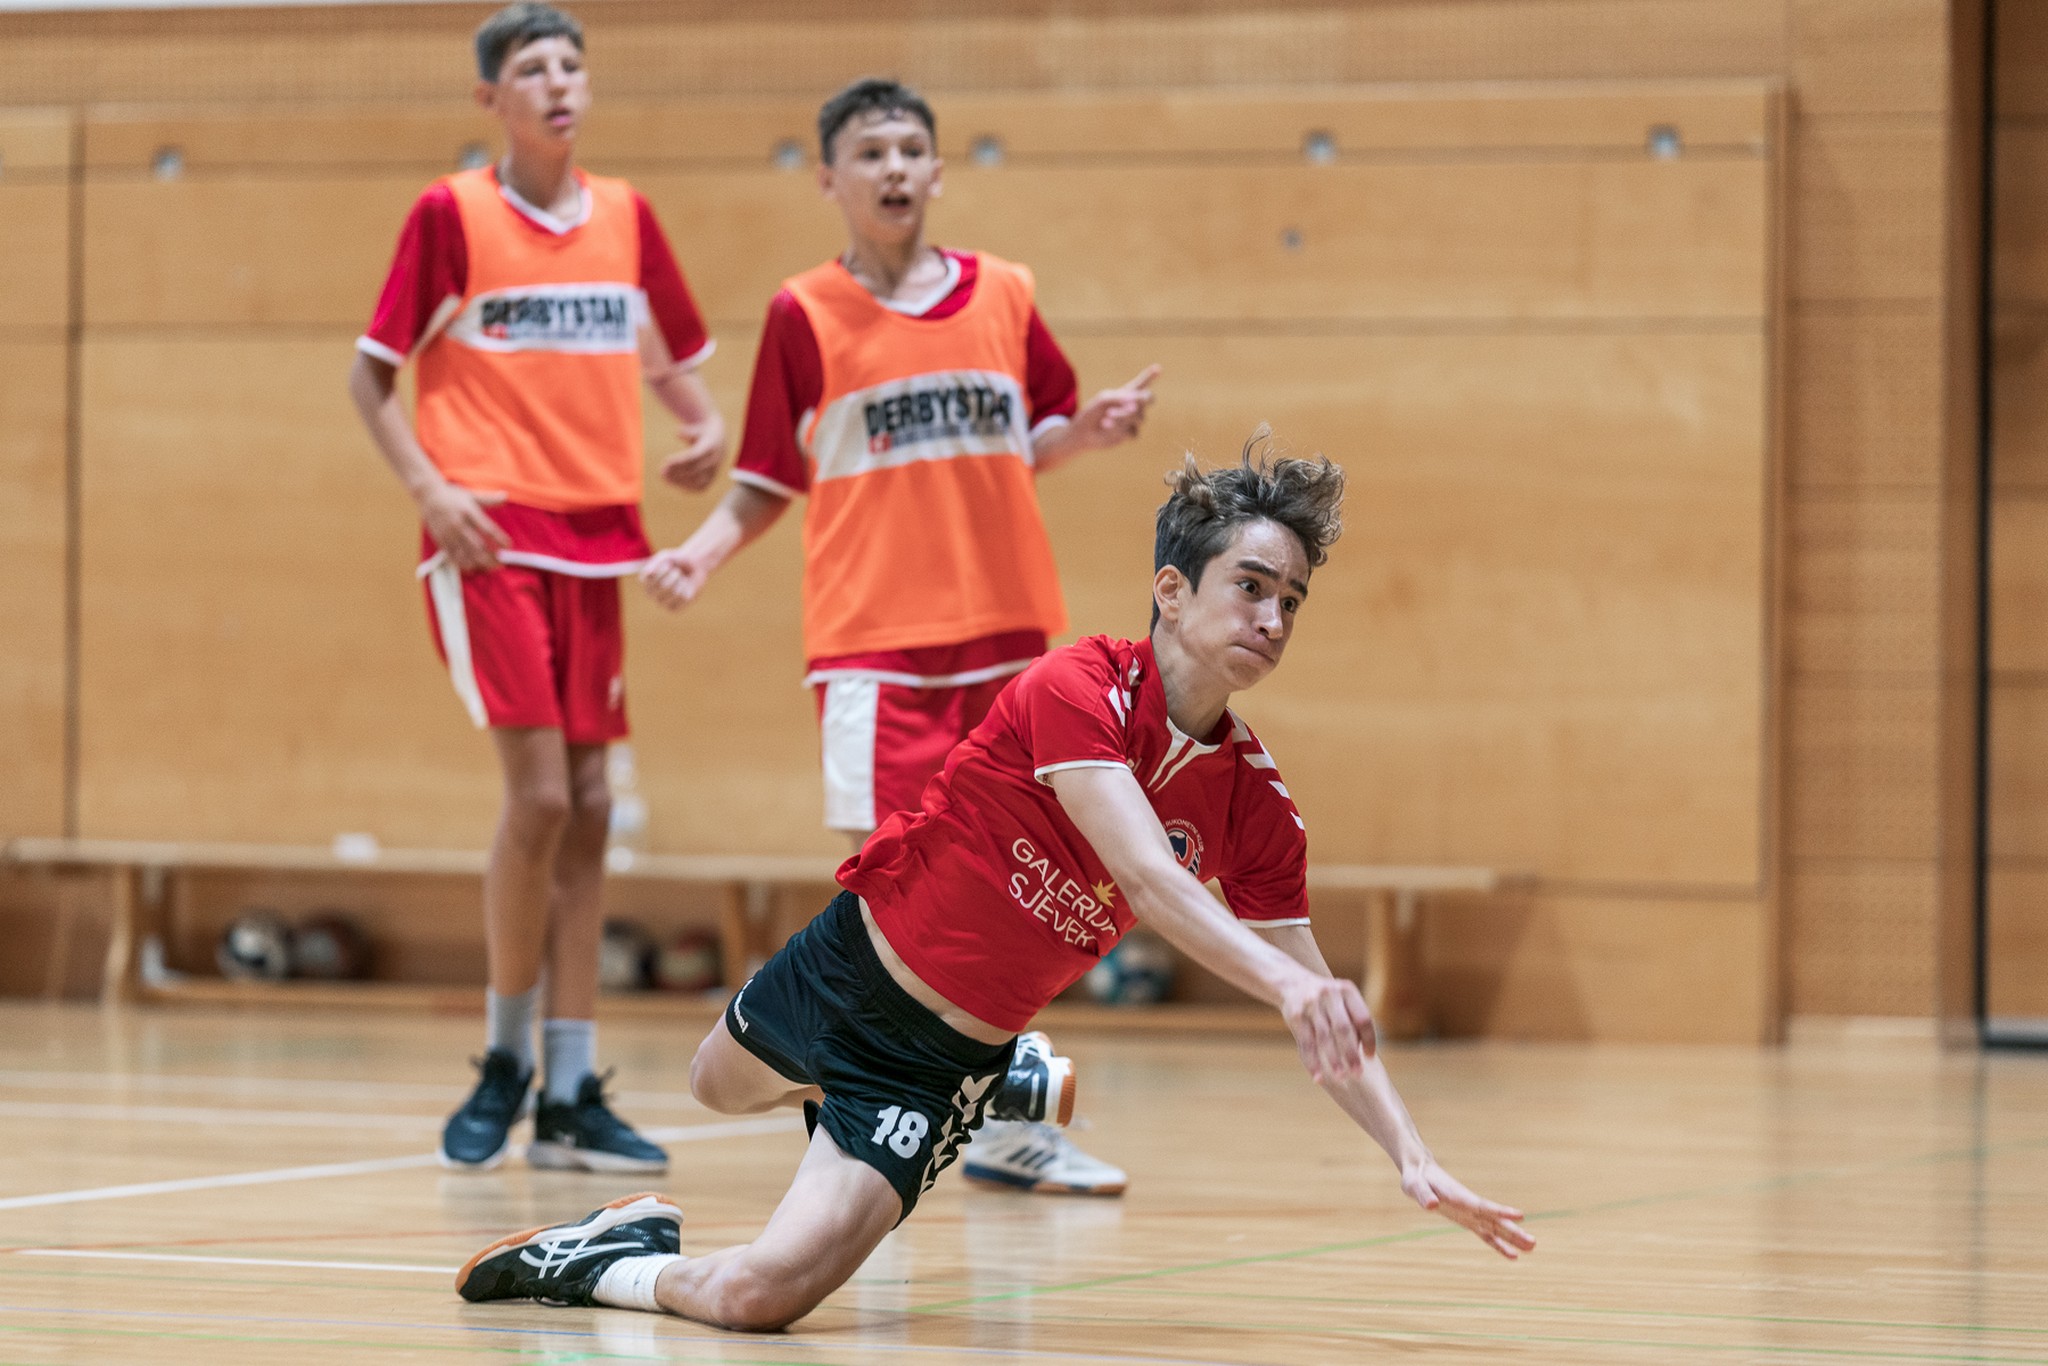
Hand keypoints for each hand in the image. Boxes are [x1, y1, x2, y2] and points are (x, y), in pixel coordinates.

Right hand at [418, 482, 508, 572]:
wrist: (428, 496)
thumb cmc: (453, 496)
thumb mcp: (471, 496)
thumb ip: (489, 499)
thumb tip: (506, 496)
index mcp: (469, 512)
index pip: (487, 528)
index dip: (498, 538)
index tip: (508, 546)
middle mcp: (459, 523)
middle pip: (478, 545)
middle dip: (490, 556)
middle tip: (501, 564)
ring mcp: (449, 533)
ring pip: (465, 552)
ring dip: (479, 562)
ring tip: (490, 568)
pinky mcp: (440, 539)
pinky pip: (452, 554)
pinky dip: (462, 563)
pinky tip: (472, 568)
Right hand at [640, 545, 711, 610]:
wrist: (693, 567)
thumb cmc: (677, 561)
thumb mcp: (667, 557)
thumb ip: (657, 562)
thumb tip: (648, 573)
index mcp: (645, 580)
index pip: (652, 577)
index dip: (663, 570)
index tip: (668, 565)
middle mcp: (650, 593)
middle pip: (663, 586)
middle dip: (674, 575)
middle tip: (677, 572)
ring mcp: (661, 602)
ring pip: (674, 593)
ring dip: (681, 582)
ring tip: (681, 579)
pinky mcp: (673, 608)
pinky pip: (683, 599)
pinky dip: (688, 590)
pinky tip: (685, 587)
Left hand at [660, 411, 727, 492]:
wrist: (719, 441)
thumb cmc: (701, 433)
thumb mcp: (696, 428)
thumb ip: (688, 431)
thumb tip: (678, 433)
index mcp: (711, 446)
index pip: (695, 457)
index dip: (680, 461)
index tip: (665, 462)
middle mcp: (714, 461)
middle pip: (695, 470)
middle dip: (677, 472)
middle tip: (661, 472)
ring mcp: (714, 472)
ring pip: (697, 481)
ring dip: (679, 481)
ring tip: (663, 477)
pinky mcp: (710, 480)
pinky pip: (699, 487)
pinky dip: (685, 487)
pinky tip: (671, 482)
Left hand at [1069, 364, 1159, 451]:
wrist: (1083, 433)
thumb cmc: (1093, 412)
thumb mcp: (1104, 400)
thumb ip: (1120, 398)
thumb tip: (1136, 404)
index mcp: (1126, 393)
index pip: (1142, 384)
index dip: (1150, 376)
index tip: (1158, 368)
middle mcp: (1132, 405)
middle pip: (1146, 400)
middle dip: (1137, 401)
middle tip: (1126, 404)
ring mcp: (1132, 420)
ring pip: (1138, 417)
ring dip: (1122, 416)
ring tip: (1107, 417)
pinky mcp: (1129, 433)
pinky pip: (1133, 431)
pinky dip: (1119, 428)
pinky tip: (1106, 426)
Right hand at [1279, 971, 1375, 1083]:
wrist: (1292, 982)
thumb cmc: (1326, 999)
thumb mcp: (1342, 999)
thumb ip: (1354, 1021)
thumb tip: (1367, 1054)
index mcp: (1347, 990)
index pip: (1363, 1018)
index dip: (1369, 1039)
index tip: (1370, 1058)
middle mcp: (1329, 994)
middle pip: (1343, 1028)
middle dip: (1351, 1053)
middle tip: (1358, 1074)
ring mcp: (1311, 1004)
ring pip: (1324, 1037)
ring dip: (1333, 1060)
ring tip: (1340, 1078)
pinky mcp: (1296, 1016)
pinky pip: (1306, 1043)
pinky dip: (1312, 1062)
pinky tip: (1317, 1077)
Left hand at [1400, 1159, 1535, 1259]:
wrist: (1420, 1172)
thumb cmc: (1416, 1178)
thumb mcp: (1414, 1186)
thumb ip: (1423, 1195)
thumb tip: (1432, 1206)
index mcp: (1459, 1197)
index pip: (1483, 1206)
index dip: (1500, 1211)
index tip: (1521, 1215)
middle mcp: (1470, 1205)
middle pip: (1495, 1220)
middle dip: (1513, 1231)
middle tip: (1533, 1242)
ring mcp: (1471, 1213)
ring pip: (1495, 1227)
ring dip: (1512, 1238)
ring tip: (1532, 1248)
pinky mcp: (1468, 1220)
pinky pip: (1486, 1234)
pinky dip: (1498, 1245)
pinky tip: (1512, 1255)